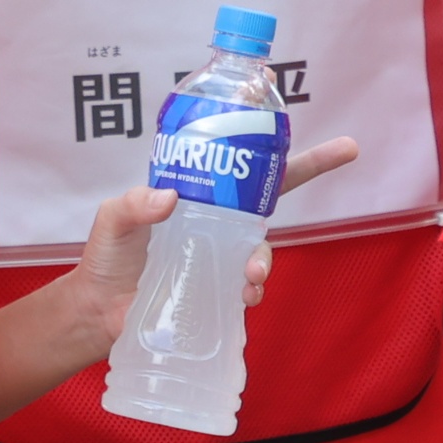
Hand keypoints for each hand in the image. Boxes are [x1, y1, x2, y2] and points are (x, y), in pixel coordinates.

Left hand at [59, 136, 361, 352]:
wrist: (98, 311)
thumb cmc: (107, 259)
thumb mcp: (113, 220)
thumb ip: (133, 204)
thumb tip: (169, 199)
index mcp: (198, 195)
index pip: (241, 164)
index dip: (276, 143)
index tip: (322, 131)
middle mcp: (217, 222)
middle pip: (270, 196)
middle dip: (312, 169)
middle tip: (343, 149)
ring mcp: (220, 256)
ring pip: (262, 248)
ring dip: (264, 257)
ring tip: (251, 272)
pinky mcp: (219, 291)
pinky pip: (249, 288)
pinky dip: (253, 290)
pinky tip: (244, 295)